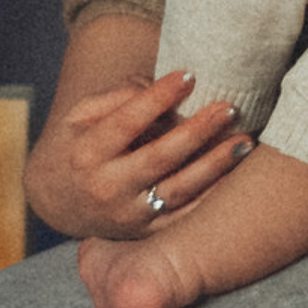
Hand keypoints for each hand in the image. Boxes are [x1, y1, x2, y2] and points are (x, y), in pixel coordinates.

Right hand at [24, 68, 252, 239]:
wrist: (63, 202)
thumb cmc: (82, 145)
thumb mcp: (82, 116)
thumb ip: (115, 97)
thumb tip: (157, 86)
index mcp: (87, 153)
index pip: (126, 121)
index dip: (158, 98)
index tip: (189, 76)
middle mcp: (107, 188)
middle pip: (159, 157)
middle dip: (197, 131)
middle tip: (228, 107)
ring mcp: (129, 214)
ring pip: (180, 189)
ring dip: (215, 165)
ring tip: (244, 141)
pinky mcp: (148, 232)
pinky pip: (188, 216)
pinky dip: (215, 197)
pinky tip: (238, 175)